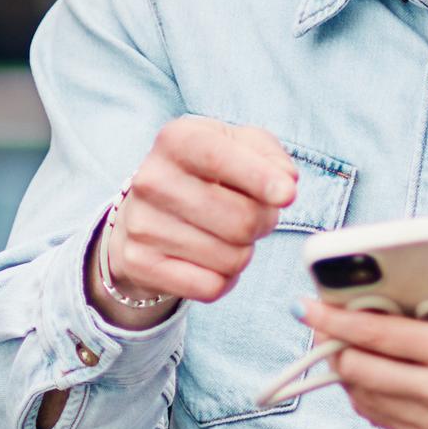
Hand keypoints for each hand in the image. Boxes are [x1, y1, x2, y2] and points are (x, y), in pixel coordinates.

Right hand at [91, 119, 298, 322]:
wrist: (145, 212)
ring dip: (244, 252)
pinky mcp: (140, 264)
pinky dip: (225, 280)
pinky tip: (211, 261)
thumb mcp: (237, 147)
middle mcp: (152, 179)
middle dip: (264, 223)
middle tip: (255, 217)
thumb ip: (269, 154)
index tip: (287, 195)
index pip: (221, 159)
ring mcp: (141, 224)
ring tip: (226, 236)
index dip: (259, 178)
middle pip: (242, 220)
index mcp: (177, 140)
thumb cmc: (205, 174)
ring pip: (232, 259)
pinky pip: (211, 288)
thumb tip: (285, 182)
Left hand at [303, 237, 427, 428]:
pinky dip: (367, 396)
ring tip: (344, 348)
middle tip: (323, 327)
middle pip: (359, 370)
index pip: (378, 335)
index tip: (307, 307)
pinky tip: (372, 376)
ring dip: (346, 373)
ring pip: (364, 398)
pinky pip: (382, 419)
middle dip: (332, 346)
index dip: (334, 320)